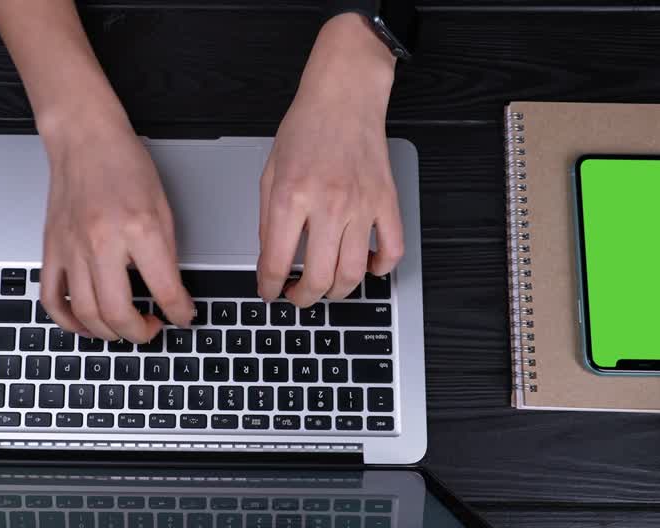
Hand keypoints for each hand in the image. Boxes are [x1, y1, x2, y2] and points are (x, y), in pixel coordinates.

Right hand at [39, 117, 194, 341]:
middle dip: (140, 333)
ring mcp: (72, 248)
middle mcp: (102, 242)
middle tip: (151, 330)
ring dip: (108, 333)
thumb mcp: (162, 208)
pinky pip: (51, 299)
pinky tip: (85, 324)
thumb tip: (171, 293)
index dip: (180, 314)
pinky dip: (68, 321)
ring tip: (123, 328)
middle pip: (117, 312)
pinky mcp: (51, 249)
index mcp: (138, 229)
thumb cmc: (123, 164)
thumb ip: (166, 254)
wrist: (84, 139)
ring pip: (85, 313)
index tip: (183, 317)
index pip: (164, 290)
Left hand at [257, 13, 404, 305]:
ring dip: (338, 291)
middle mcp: (328, 204)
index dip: (270, 287)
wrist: (344, 96)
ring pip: (354, 273)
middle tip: (297, 296)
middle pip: (319, 278)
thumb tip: (270, 260)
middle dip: (304, 298)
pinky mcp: (386, 202)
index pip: (277, 262)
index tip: (270, 291)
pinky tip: (367, 267)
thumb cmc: (306, 128)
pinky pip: (391, 250)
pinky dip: (381, 269)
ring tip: (326, 287)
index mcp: (291, 197)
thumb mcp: (270, 173)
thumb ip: (267, 220)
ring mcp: (361, 205)